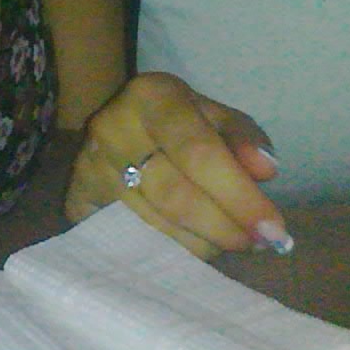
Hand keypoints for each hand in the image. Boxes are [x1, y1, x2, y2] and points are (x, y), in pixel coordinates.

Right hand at [67, 70, 286, 259]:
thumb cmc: (181, 125)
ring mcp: (88, 166)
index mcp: (152, 95)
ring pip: (153, 225)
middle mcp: (112, 126)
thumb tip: (265, 170)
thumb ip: (244, 139)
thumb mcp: (216, 118)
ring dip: (201, 245)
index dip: (239, 195)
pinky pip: (128, 242)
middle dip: (224, 227)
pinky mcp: (76, 200)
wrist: (120, 129)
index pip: (200, 153)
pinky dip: (166, 254)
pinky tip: (190, 254)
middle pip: (175, 194)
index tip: (273, 228)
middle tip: (257, 245)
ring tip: (229, 244)